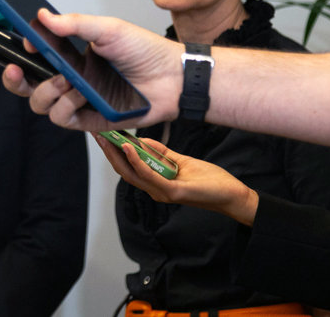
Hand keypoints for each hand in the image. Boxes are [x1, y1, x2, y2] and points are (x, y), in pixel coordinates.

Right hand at [2, 9, 181, 130]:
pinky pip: (62, 119)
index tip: (21, 45)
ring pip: (41, 104)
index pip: (34, 59)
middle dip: (14, 80)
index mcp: (69, 57)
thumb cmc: (144, 51)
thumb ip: (73, 24)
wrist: (172, 77)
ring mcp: (78, 101)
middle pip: (27, 86)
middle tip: (13, 70)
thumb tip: (42, 16)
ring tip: (65, 82)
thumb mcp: (107, 29)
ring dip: (46, 92)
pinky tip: (79, 95)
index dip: (21, 55)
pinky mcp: (89, 120)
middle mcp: (69, 80)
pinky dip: (65, 106)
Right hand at [95, 134, 258, 225]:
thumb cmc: (209, 180)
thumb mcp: (180, 160)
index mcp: (155, 183)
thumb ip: (160, 152)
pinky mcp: (172, 192)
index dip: (113, 151)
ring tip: (107, 139)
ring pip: (131, 173)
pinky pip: (149, 175)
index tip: (104, 134)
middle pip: (124, 170)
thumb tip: (140, 139)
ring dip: (117, 155)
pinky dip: (136, 160)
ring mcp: (161, 192)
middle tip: (97, 134)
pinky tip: (129, 147)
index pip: (128, 167)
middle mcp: (154, 189)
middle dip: (108, 152)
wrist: (231, 195)